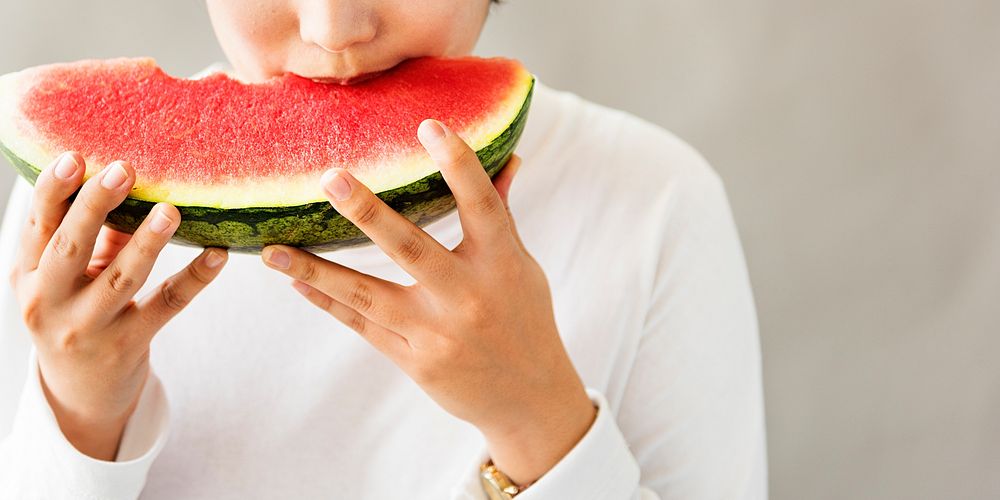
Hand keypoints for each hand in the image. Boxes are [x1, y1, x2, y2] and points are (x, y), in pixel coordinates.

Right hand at [7, 152, 228, 459]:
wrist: (80, 394)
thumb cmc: (75, 314)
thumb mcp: (69, 279)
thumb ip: (95, 237)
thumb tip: (130, 185)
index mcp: (27, 275)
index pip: (37, 225)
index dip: (54, 190)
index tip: (76, 157)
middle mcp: (50, 302)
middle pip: (70, 248)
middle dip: (95, 206)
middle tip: (124, 169)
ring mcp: (89, 327)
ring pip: (121, 278)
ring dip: (147, 242)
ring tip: (172, 210)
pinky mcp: (128, 345)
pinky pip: (166, 306)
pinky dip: (195, 278)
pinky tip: (218, 255)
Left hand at [261, 120, 595, 484]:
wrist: (528, 396)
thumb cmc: (524, 318)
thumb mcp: (521, 265)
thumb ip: (501, 214)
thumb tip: (507, 156)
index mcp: (502, 264)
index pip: (481, 206)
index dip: (458, 165)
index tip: (429, 126)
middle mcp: (468, 297)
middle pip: (412, 249)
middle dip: (368, 214)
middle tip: (330, 178)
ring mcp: (437, 333)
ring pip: (368, 296)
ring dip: (317, 271)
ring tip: (272, 251)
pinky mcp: (415, 361)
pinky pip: (362, 325)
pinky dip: (328, 302)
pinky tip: (295, 282)